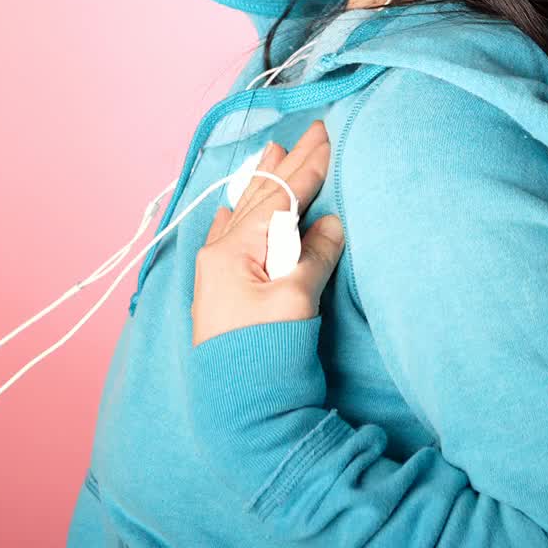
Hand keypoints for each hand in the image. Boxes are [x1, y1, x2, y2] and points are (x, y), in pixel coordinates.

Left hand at [191, 120, 344, 346]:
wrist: (239, 415)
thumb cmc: (266, 359)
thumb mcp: (296, 301)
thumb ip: (312, 255)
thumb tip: (330, 223)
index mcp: (233, 252)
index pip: (279, 199)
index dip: (307, 168)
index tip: (328, 137)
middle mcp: (218, 256)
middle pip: (261, 200)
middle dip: (288, 166)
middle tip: (311, 132)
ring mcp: (217, 274)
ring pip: (244, 214)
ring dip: (264, 184)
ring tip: (274, 151)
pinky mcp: (221, 294)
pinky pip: (230, 237)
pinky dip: (242, 214)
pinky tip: (236, 205)